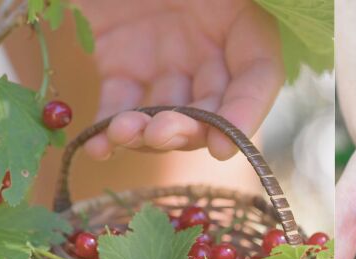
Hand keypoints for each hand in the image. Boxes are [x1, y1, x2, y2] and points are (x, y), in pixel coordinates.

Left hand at [75, 0, 282, 159]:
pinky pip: (121, 102)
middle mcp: (210, 43)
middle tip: (162, 133)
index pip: (258, 74)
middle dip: (191, 127)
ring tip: (123, 134)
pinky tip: (97, 145)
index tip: (223, 143)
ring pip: (168, 110)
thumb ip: (226, 0)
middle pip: (214, 103)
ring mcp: (166, 56)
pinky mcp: (121, 61)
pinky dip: (109, 129)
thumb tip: (244, 58)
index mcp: (242, 14)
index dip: (247, 111)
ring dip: (150, 134)